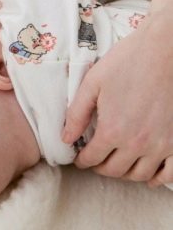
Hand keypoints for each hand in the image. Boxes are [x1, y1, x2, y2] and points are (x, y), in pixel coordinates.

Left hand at [62, 12, 172, 187]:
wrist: (165, 51)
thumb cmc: (127, 62)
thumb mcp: (92, 84)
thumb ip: (77, 114)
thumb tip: (66, 138)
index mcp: (112, 130)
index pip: (92, 158)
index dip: (81, 160)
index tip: (79, 158)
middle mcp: (137, 143)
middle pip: (114, 170)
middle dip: (100, 167)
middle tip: (94, 160)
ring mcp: (161, 145)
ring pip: (139, 175)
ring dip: (124, 173)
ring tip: (116, 163)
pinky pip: (169, 174)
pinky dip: (156, 178)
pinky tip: (147, 172)